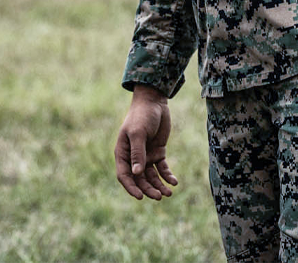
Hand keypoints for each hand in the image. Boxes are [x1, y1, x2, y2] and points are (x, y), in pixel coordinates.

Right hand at [115, 85, 177, 199]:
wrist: (154, 102)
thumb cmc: (142, 116)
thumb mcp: (138, 133)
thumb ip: (137, 153)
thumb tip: (136, 174)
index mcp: (123, 153)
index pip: (124, 175)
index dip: (131, 187)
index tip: (141, 197)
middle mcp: (134, 157)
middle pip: (140, 179)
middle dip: (149, 189)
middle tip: (160, 197)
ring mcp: (146, 156)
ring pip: (151, 177)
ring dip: (159, 185)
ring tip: (169, 193)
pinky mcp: (158, 152)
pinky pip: (162, 168)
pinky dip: (167, 176)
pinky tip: (174, 182)